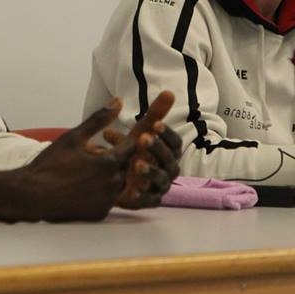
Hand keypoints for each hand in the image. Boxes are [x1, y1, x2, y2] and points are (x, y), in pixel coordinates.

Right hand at [0, 99, 150, 221]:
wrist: (32, 195)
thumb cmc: (51, 164)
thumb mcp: (73, 137)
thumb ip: (98, 119)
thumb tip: (118, 101)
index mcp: (109, 163)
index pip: (131, 148)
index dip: (124, 142)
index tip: (114, 139)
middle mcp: (113, 184)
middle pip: (126, 167)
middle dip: (117, 160)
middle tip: (97, 156)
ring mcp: (107, 201)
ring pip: (118, 184)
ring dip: (110, 176)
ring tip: (90, 172)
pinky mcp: (100, 213)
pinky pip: (108, 199)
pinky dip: (101, 192)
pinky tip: (84, 187)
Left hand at [102, 91, 181, 208]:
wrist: (119, 177)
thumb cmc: (134, 152)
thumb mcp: (141, 132)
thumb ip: (153, 115)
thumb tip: (169, 91)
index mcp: (169, 152)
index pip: (175, 142)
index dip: (166, 133)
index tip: (154, 124)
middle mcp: (169, 169)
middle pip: (169, 160)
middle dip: (157, 148)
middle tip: (142, 138)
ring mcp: (160, 186)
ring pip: (161, 180)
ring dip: (150, 171)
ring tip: (136, 164)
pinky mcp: (150, 201)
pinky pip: (149, 201)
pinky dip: (142, 196)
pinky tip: (131, 189)